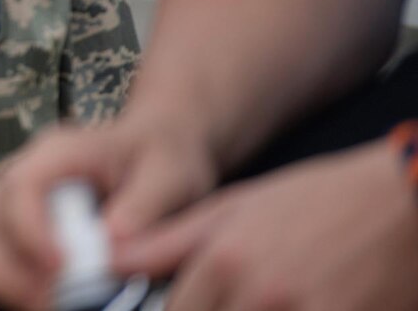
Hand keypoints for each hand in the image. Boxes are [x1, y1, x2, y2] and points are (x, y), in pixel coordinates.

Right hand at [0, 111, 218, 308]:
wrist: (152, 147)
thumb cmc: (160, 157)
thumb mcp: (171, 172)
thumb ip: (145, 204)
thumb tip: (111, 244)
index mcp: (57, 151)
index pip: (19, 186)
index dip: (30, 232)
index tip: (61, 270)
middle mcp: (20, 170)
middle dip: (3, 269)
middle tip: (48, 303)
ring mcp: (10, 197)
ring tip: (43, 305)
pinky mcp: (12, 225)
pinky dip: (6, 281)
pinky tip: (44, 298)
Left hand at [117, 141, 417, 310]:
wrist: (400, 201)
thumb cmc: (319, 200)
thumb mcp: (235, 207)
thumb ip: (168, 240)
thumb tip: (110, 258)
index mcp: (225, 260)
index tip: (177, 307)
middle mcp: (260, 294)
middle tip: (224, 301)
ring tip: (250, 303)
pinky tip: (291, 310)